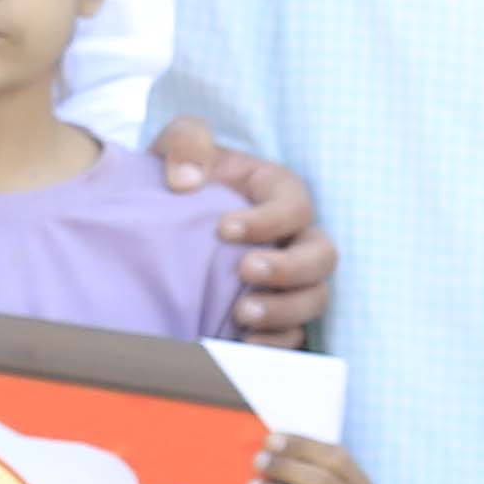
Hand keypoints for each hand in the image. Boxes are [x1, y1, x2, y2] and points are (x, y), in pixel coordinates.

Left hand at [147, 120, 331, 337]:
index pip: (295, 206)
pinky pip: (294, 334)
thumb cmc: (181, 174)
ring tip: (241, 314)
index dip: (268, 220)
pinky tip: (244, 342)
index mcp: (280, 192)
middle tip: (245, 271)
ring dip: (284, 309)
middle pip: (322, 256)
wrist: (160, 217)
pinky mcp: (274, 312)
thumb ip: (187, 143)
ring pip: (315, 298)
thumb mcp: (179, 142)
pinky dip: (276, 342)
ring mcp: (289, 279)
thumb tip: (185, 181)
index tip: (223, 230)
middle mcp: (294, 236)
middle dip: (289, 268)